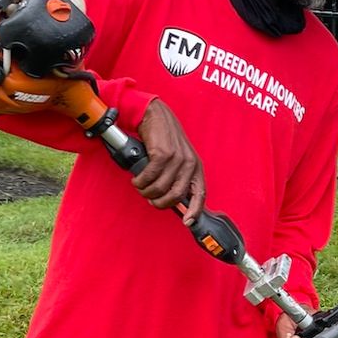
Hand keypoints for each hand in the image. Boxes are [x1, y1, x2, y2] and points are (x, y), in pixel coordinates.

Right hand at [134, 98, 204, 223]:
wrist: (155, 116)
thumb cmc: (164, 139)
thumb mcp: (177, 159)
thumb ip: (178, 177)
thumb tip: (172, 201)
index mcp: (195, 167)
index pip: (200, 194)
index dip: (194, 211)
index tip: (187, 222)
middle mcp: (189, 164)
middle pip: (176, 196)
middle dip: (160, 203)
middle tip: (150, 199)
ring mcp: (177, 159)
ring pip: (160, 188)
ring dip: (146, 192)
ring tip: (141, 186)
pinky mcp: (163, 154)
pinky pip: (149, 177)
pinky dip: (140, 181)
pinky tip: (137, 178)